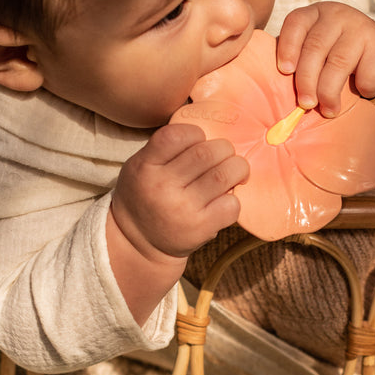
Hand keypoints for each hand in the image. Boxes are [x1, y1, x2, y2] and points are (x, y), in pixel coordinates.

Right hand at [110, 123, 248, 260]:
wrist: (138, 242)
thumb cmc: (146, 194)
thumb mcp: (141, 165)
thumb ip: (167, 148)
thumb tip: (212, 135)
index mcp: (146, 166)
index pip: (177, 136)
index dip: (195, 133)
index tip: (198, 142)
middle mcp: (162, 187)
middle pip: (208, 152)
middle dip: (224, 149)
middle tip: (223, 156)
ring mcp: (182, 209)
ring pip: (225, 174)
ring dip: (237, 169)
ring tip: (233, 172)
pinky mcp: (200, 228)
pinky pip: (232, 204)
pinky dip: (234, 197)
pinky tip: (224, 199)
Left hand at [277, 2, 374, 115]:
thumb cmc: (337, 57)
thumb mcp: (317, 51)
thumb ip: (299, 62)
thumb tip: (276, 94)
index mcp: (314, 14)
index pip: (296, 23)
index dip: (287, 47)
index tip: (284, 71)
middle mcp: (337, 15)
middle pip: (315, 48)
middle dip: (307, 80)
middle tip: (305, 104)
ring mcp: (361, 27)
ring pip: (339, 62)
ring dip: (329, 91)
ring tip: (328, 110)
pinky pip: (366, 75)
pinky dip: (362, 90)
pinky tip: (362, 93)